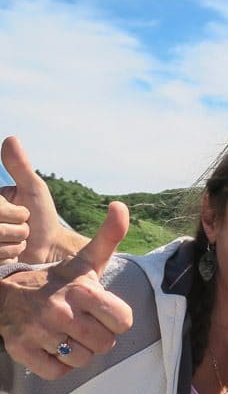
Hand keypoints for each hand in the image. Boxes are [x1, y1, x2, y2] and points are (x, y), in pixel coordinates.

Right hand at [0, 136, 87, 264]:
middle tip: (24, 228)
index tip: (22, 213)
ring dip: (15, 242)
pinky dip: (11, 255)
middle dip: (18, 227)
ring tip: (19, 240)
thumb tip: (10, 138)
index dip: (12, 211)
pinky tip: (14, 254)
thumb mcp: (33, 189)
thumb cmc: (42, 217)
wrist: (49, 248)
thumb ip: (20, 167)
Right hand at [0, 202, 133, 378]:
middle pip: (104, 345)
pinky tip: (52, 346)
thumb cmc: (58, 280)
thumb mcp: (85, 260)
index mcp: (83, 290)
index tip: (102, 311)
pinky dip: (58, 365)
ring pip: (81, 360)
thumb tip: (120, 206)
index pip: (123, 322)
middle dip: (98, 338)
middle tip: (84, 325)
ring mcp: (39, 331)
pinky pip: (57, 373)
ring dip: (78, 351)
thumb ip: (109, 237)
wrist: (8, 292)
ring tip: (67, 334)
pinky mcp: (21, 350)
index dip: (115, 320)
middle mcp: (60, 311)